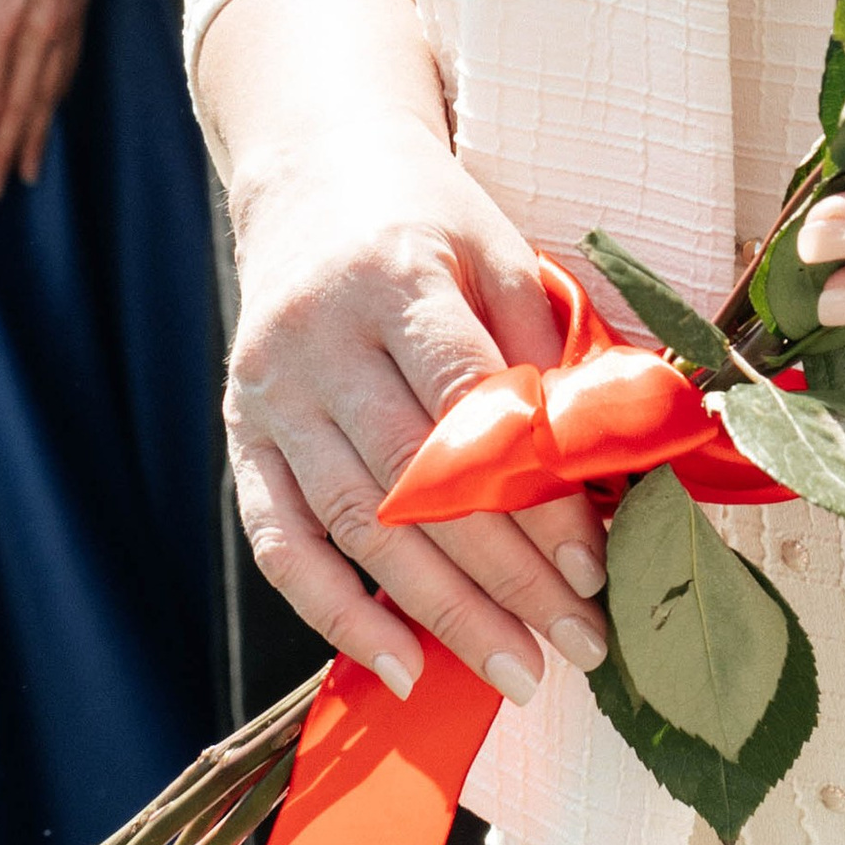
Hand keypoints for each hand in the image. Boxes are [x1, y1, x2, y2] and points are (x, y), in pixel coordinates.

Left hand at [0, 0, 92, 198]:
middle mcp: (38, 30)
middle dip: (8, 152)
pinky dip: (58, 100)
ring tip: (29, 170)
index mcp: (3, 21)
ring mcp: (64, 22)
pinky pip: (69, 68)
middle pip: (22, 107)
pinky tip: (51, 112)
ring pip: (50, 93)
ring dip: (37, 135)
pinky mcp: (78, 9)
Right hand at [223, 106, 613, 711]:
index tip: (593, 569)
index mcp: (397, 279)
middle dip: (502, 579)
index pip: (471, 413)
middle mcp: (322, 340)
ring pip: (354, 526)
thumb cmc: (427, 216)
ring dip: (437, 613)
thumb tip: (602, 468)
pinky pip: (279, 543)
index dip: (533, 500)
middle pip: (415, 484)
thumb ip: (542, 348)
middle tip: (576, 647)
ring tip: (514, 671)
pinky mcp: (242, 433)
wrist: (312, 174)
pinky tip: (401, 665)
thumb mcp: (496, 247)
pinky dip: (336, 613)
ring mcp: (273, 393)